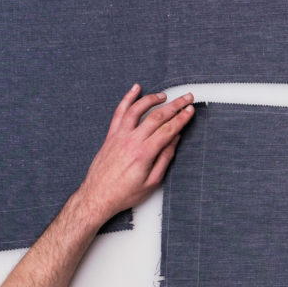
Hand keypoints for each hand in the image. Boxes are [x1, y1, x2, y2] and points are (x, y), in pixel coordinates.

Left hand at [76, 84, 194, 222]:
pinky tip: (135, 90)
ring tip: (164, 95)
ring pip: (137, 110)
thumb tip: (174, 140)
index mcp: (144, 154)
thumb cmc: (124, 193)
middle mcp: (131, 141)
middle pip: (156, 116)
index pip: (168, 130)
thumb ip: (165, 158)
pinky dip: (127, 99)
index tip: (190, 111)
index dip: (181, 118)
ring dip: (152, 100)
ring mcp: (119, 136)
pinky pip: (119, 113)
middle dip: (174, 105)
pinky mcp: (111, 136)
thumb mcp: (152, 182)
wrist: (97, 196)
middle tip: (186, 98)